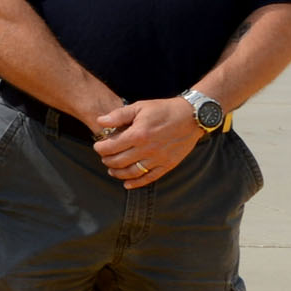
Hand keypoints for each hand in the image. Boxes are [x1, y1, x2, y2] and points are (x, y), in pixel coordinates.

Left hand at [88, 96, 202, 186]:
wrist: (192, 116)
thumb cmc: (164, 110)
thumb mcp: (140, 107)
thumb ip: (118, 115)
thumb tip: (100, 121)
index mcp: (138, 134)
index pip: (111, 147)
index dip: (100, 148)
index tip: (98, 146)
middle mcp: (147, 149)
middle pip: (118, 161)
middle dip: (107, 160)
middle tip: (104, 157)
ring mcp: (158, 159)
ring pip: (131, 172)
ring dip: (118, 173)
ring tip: (112, 169)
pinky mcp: (168, 165)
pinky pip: (149, 178)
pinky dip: (136, 183)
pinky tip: (127, 183)